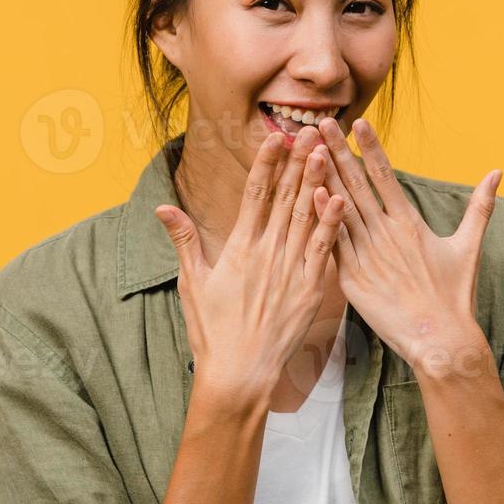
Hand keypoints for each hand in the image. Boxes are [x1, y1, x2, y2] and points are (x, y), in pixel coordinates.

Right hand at [153, 127, 346, 408]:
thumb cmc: (213, 331)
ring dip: (317, 182)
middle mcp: (267, 252)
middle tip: (310, 130)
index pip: (254, 194)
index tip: (275, 137)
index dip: (266, 163)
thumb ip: (183, 240)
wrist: (240, 373)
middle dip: (298, 161)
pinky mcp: (311, 289)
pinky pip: (323, 249)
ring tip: (327, 151)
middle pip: (285, 197)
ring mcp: (291, 269)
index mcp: (239, 247)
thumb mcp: (192, 283)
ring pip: (306, 216)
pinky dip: (331, 223)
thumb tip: (163, 207)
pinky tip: (341, 199)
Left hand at [310, 116, 501, 376]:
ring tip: (305, 151)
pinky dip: (320, 219)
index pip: (386, 175)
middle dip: (337, 151)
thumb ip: (480, 206)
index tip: (358, 122)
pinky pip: (331, 242)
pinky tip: (306, 196)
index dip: (370, 148)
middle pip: (356, 184)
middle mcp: (385, 234)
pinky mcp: (351, 278)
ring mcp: (365, 255)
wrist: (439, 339)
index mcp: (409, 223)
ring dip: (322, 177)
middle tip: (320, 122)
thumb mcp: (468, 246)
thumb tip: (498, 172)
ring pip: (338, 208)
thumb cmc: (455, 296)